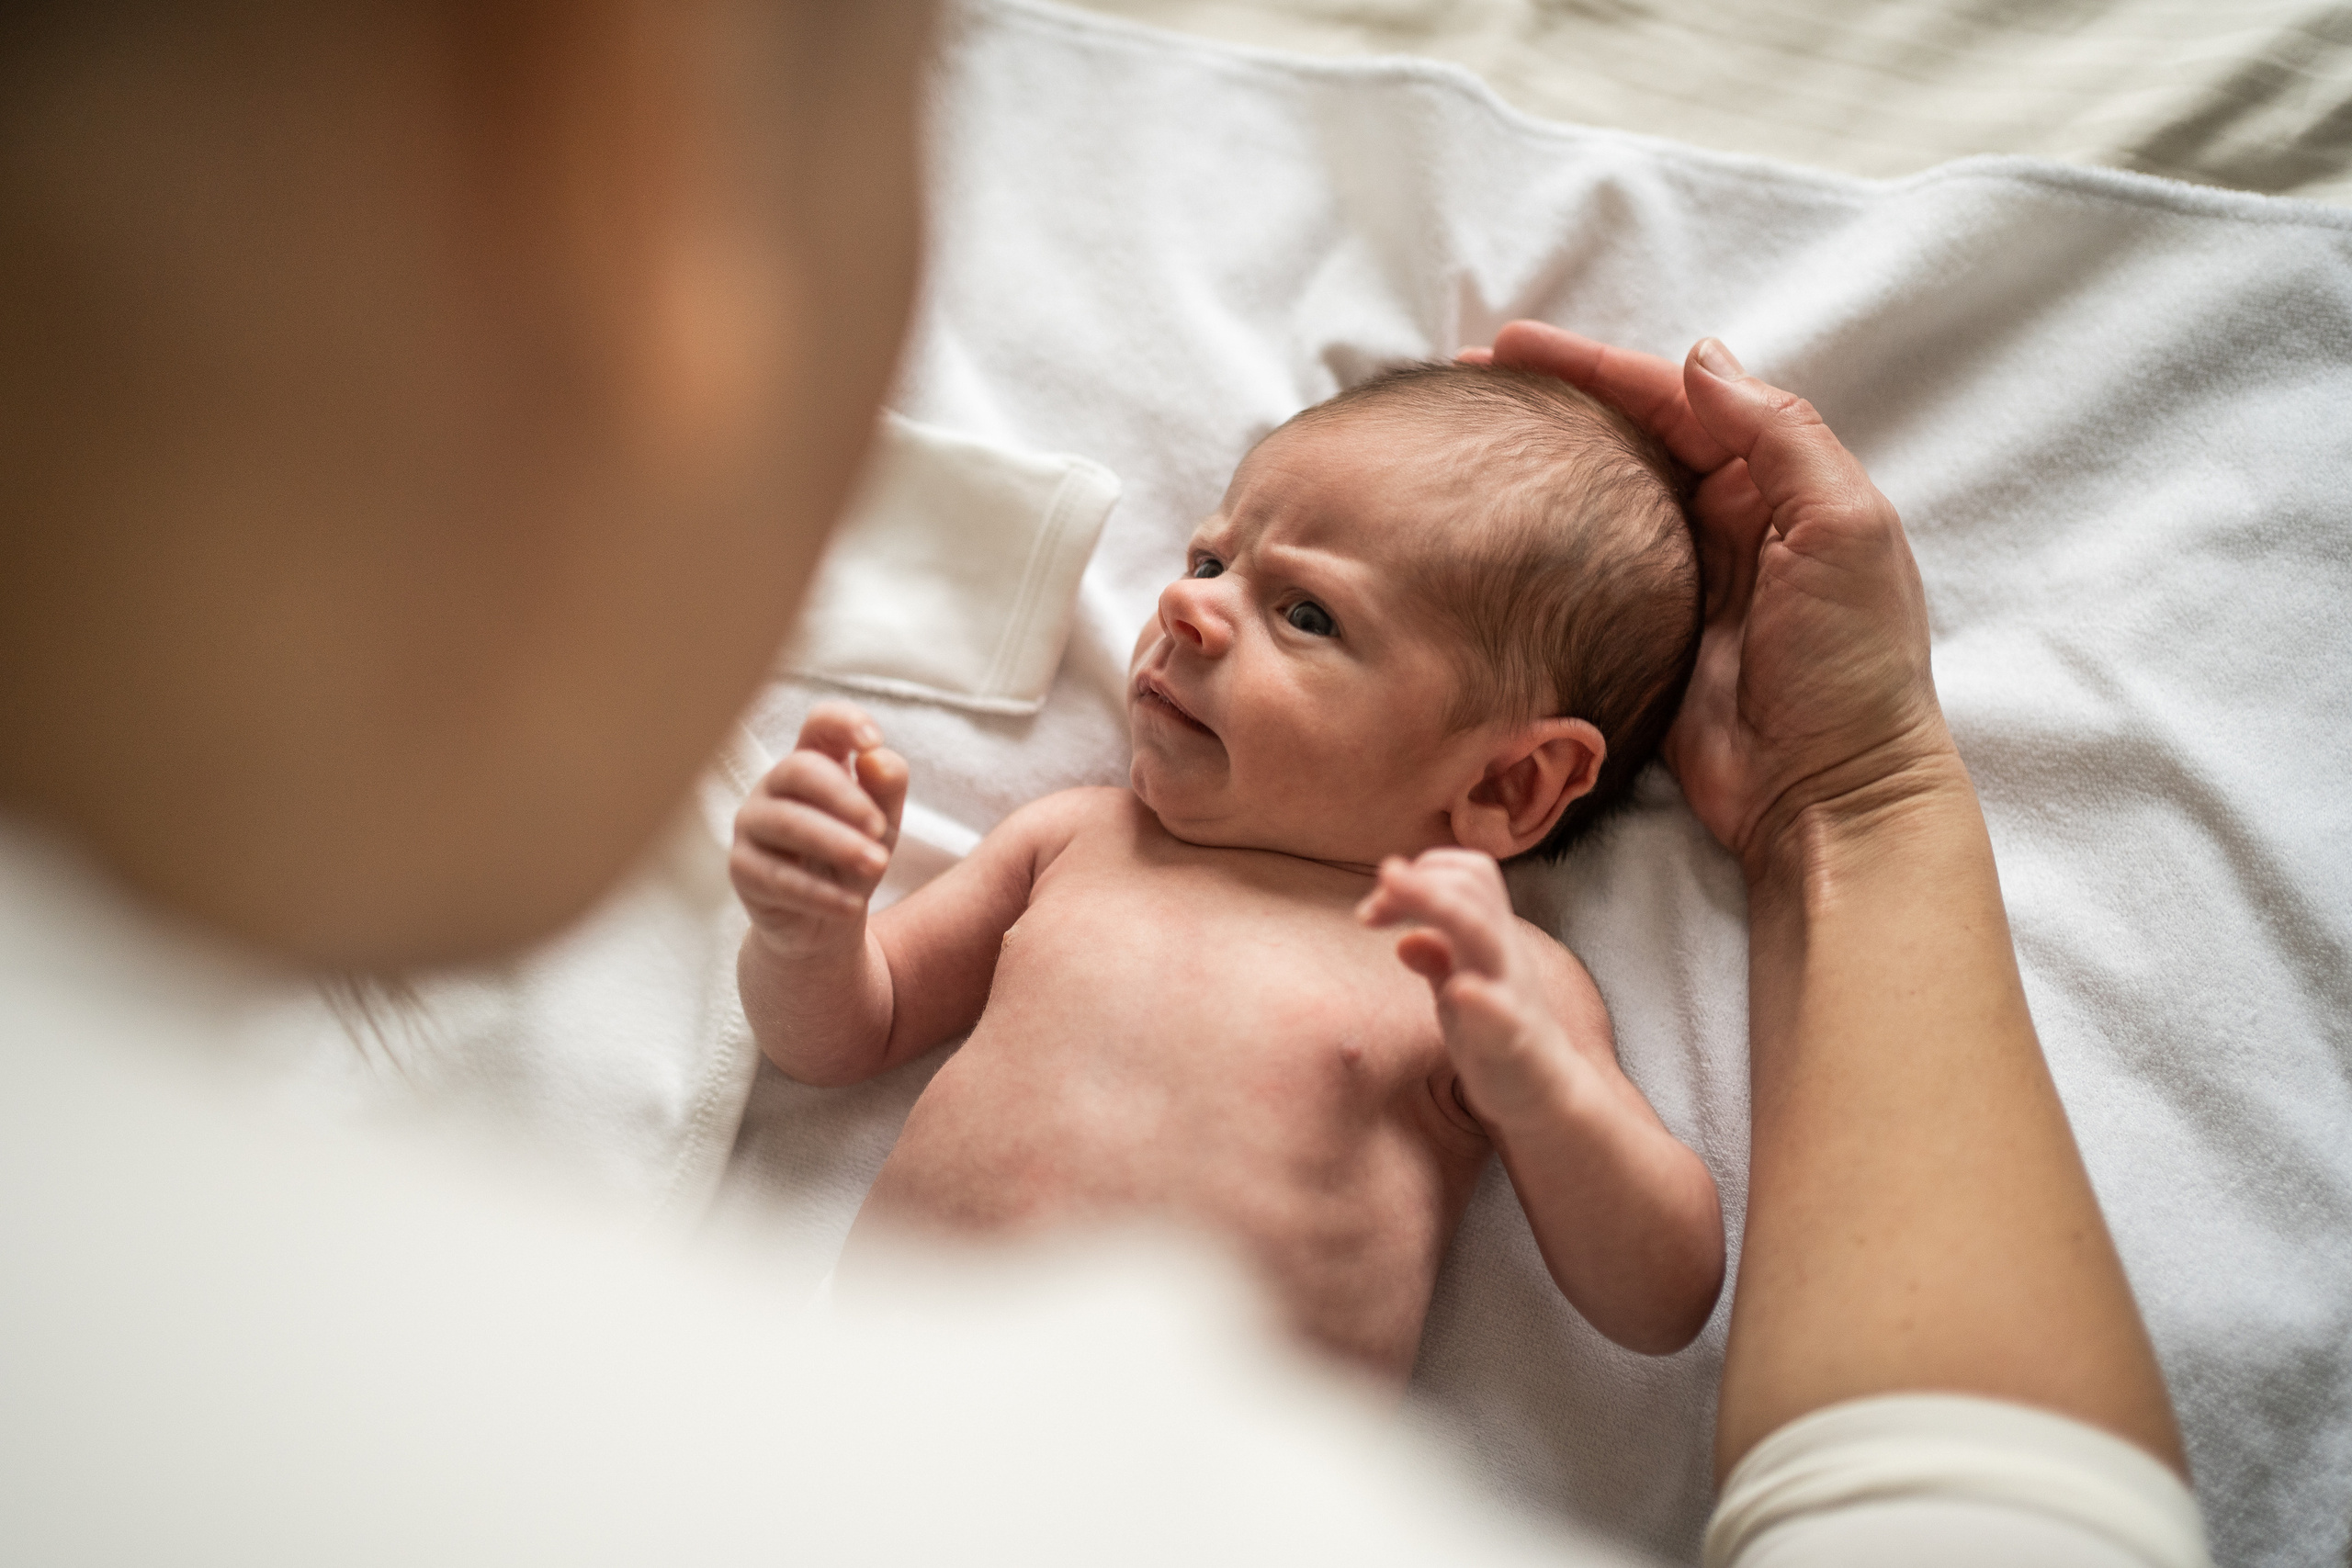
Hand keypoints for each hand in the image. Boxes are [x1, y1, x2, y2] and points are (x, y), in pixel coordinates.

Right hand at [730, 701, 907, 949]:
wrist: (825, 922)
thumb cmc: (851, 859)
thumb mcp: (882, 824)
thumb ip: (887, 787)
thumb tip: (877, 757)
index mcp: (812, 764)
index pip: (819, 724)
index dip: (843, 722)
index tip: (872, 741)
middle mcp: (774, 786)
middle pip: (800, 769)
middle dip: (846, 797)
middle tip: (880, 829)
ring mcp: (752, 826)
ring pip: (788, 823)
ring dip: (838, 844)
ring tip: (876, 865)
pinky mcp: (742, 870)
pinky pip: (778, 877)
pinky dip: (820, 892)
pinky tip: (851, 905)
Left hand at [1357, 848, 1601, 1129]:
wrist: (1544, 1092)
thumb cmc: (1494, 1035)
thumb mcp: (1458, 987)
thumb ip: (1436, 956)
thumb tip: (1404, 937)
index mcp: (1489, 936)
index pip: (1466, 873)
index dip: (1420, 872)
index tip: (1375, 906)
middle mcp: (1502, 953)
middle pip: (1473, 887)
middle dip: (1415, 883)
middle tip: (1367, 912)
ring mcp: (1510, 992)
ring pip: (1485, 932)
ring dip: (1437, 905)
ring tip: (1391, 892)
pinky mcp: (1513, 1039)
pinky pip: (1503, 1012)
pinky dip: (1481, 998)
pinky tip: (1459, 991)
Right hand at [1466, 323, 1954, 873]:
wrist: (1829, 797)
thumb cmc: (1852, 665)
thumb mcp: (1844, 529)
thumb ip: (1780, 436)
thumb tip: (1698, 357)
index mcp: (1777, 485)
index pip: (1676, 400)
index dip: (1594, 367)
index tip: (1512, 347)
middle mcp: (1725, 524)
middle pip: (1626, 441)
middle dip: (1552, 405)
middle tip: (1467, 383)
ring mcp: (1678, 584)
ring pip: (1597, 502)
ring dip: (1538, 468)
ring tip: (1465, 443)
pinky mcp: (1642, 642)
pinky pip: (1582, 577)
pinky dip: (1537, 547)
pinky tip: (1486, 532)